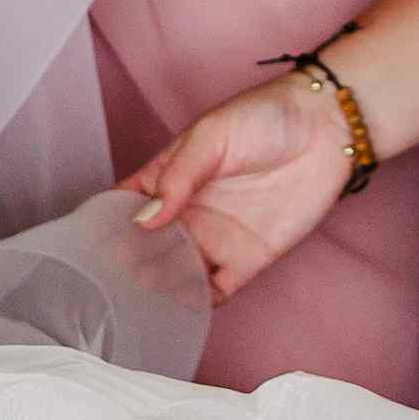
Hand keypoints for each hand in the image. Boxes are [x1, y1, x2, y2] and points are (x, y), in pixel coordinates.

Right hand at [123, 71, 353, 303]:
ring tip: (148, 295)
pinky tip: (188, 302)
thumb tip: (144, 220)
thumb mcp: (211, 135)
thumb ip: (176, 177)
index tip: (91, 245)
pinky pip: (215, 291)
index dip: (106, 227)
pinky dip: (199, 302)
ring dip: (161, 287)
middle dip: (130, 266)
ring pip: (175, 275)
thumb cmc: (265, 117)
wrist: (327, 128)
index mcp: (167, 179)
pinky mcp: (247, 260)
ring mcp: (215, 239)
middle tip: (118, 278)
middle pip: (145, 250)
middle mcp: (186, 214)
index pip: (125, 209)